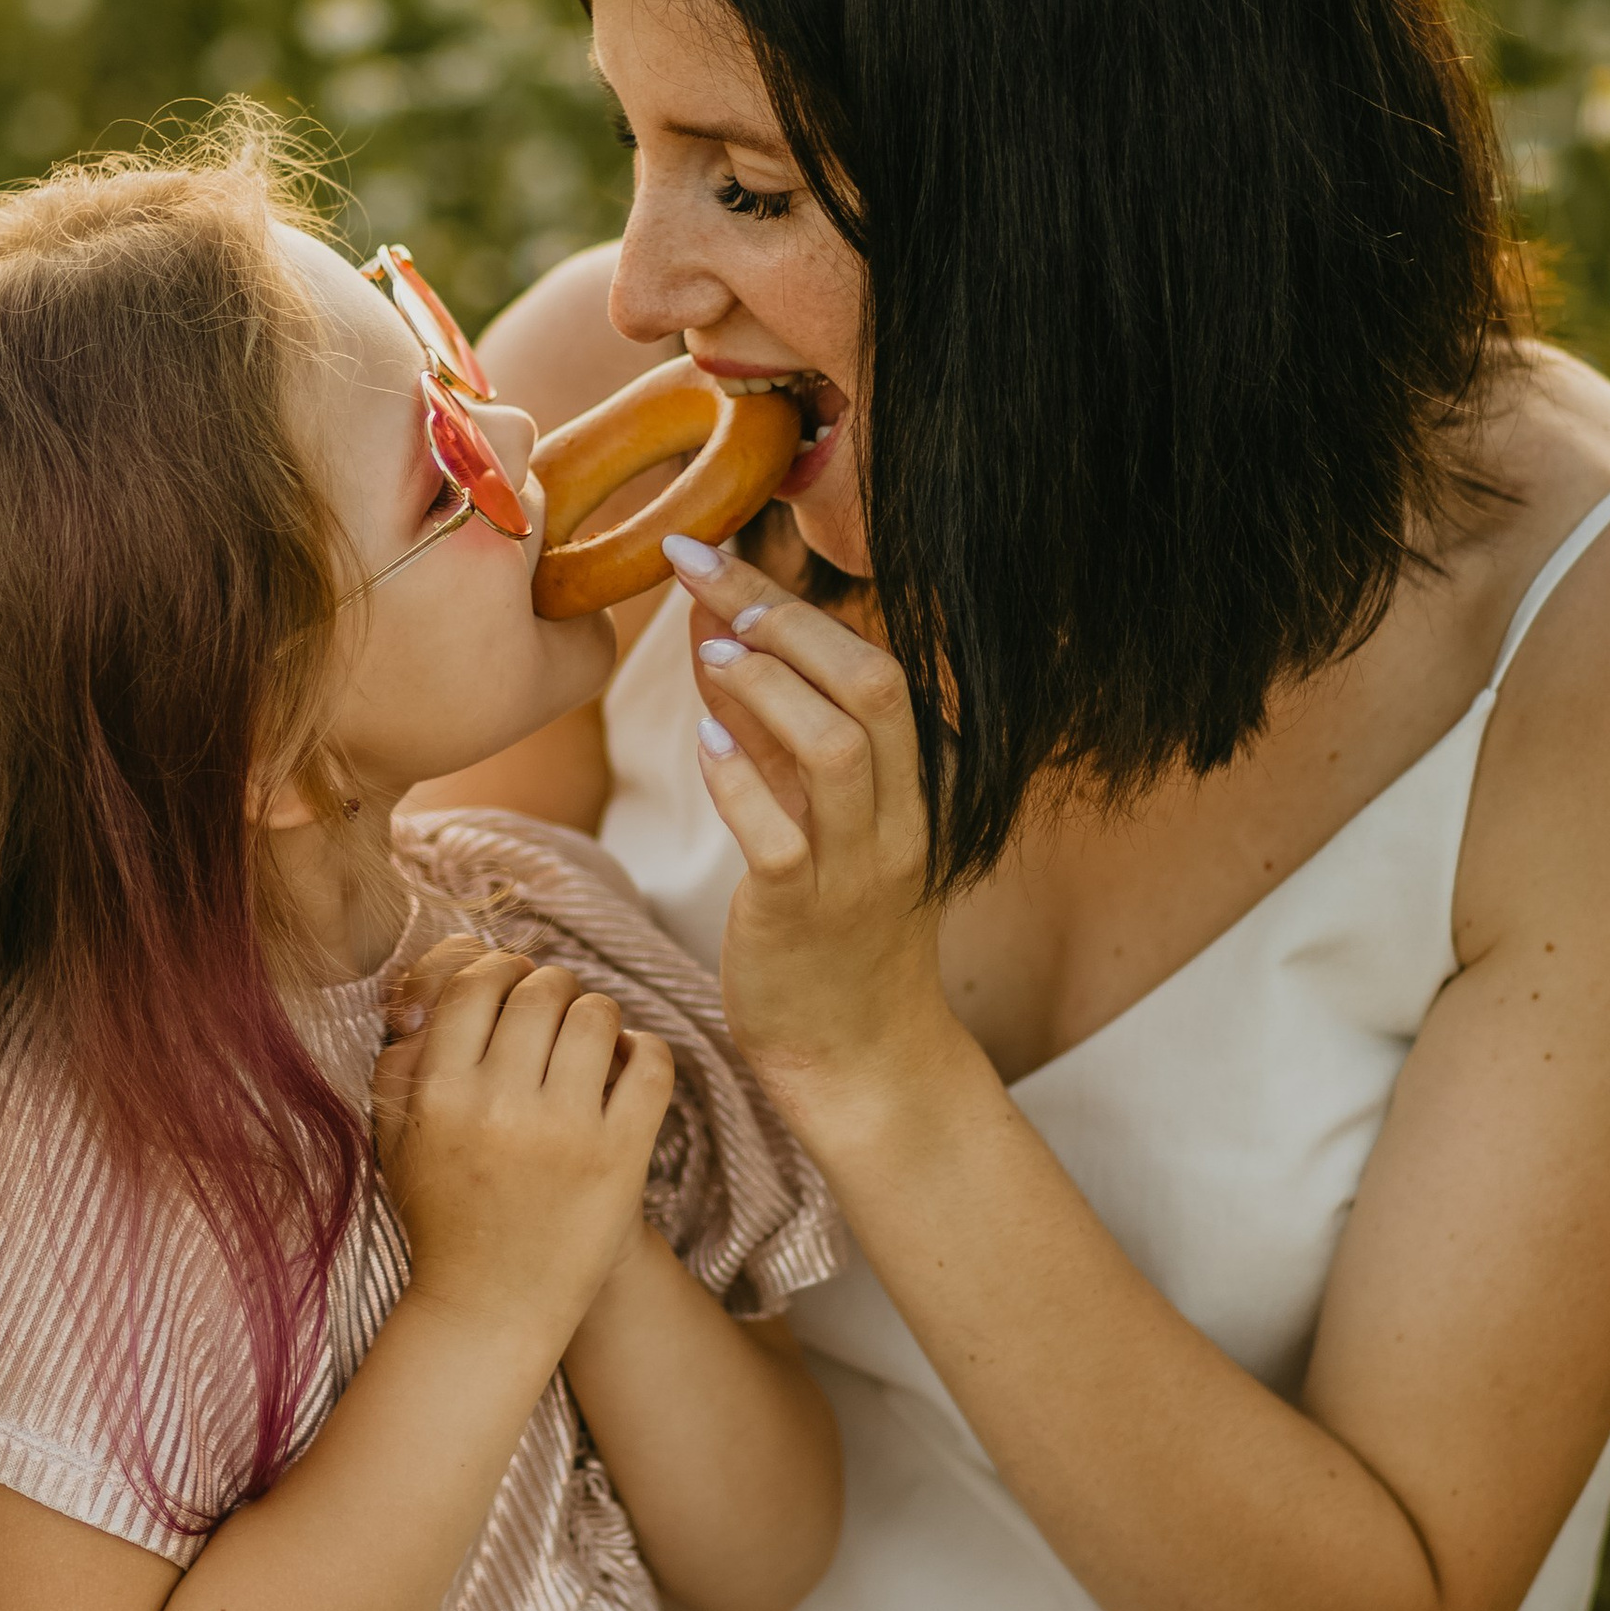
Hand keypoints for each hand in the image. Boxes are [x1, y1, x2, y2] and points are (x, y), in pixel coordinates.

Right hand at [373, 942, 673, 1338]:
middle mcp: (499, 1105)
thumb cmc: (444, 1213)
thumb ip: (404, 1060)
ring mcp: (564, 1131)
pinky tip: (627, 1067)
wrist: (491, 1307)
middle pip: (541, 988)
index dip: (499, 970)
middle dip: (551, 988)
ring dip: (597, 1015)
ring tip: (591, 1042)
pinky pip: (651, 1064)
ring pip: (597, 1014)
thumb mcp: (398, 1136)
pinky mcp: (620, 1157)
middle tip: (553, 1013)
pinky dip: (645, 1051)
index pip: (476, 982)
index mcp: (438, 1093)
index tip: (510, 986)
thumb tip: (435, 992)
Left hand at [663, 534, 957, 1127]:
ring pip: (836, 752)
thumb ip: (768, 729)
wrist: (857, 1061)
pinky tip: (705, 742)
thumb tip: (715, 627)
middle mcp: (895, 819)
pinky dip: (740, 781)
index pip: (872, 666)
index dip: (793, 603)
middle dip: (783, 617)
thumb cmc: (826, 934)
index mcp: (906, 787)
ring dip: (768, 687)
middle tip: (703, 572)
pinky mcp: (804, 919)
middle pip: (869, 687)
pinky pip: (780, 839)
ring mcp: (856, 871)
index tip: (714, 550)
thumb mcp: (810, 816)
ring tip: (710, 652)